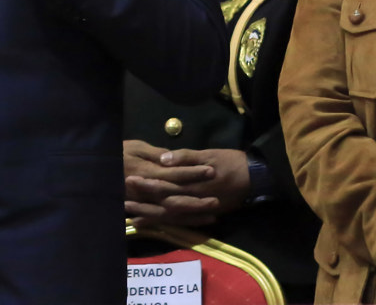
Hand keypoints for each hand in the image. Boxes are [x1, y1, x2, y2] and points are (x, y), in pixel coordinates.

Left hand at [124, 141, 249, 226]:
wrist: (253, 177)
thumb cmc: (229, 161)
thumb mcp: (208, 153)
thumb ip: (186, 157)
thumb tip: (164, 158)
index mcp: (192, 182)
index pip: (165, 185)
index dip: (147, 184)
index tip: (130, 180)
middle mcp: (193, 199)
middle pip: (163, 203)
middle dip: (143, 203)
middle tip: (122, 200)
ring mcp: (197, 208)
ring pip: (169, 215)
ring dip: (149, 216)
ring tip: (130, 215)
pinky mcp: (202, 213)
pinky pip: (180, 221)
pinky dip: (164, 223)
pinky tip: (150, 222)